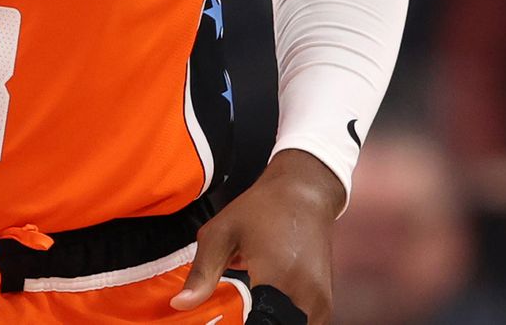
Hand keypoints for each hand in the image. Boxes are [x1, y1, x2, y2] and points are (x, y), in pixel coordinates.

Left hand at [173, 150, 342, 322]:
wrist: (305, 194)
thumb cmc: (264, 209)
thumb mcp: (221, 234)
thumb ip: (202, 273)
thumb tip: (180, 304)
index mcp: (279, 280)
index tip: (223, 319)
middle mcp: (307, 298)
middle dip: (251, 322)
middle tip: (230, 315)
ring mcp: (320, 305)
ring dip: (267, 322)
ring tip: (248, 309)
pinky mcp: (324, 306)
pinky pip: (302, 324)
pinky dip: (280, 320)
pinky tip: (263, 308)